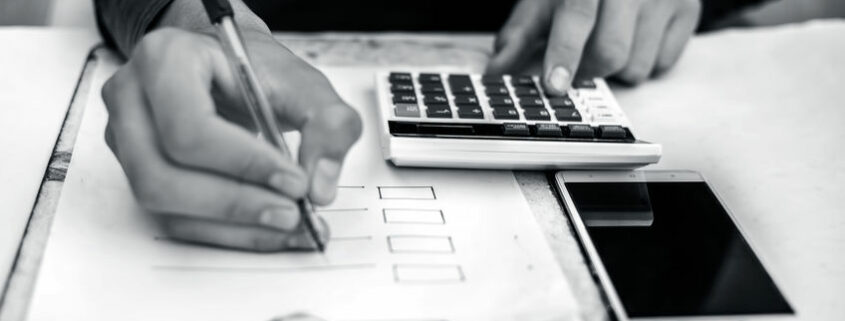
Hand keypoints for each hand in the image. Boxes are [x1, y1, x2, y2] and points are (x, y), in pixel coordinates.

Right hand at [102, 28, 361, 250]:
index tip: (295, 181)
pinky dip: (226, 232)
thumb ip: (329, 124)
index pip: (189, 127)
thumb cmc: (256, 68)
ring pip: (162, 203)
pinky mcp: (139, 171)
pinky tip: (267, 230)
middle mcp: (132, 98)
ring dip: (231, 225)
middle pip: (162, 175)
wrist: (228, 65)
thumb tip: (320, 188)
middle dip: (235, 203)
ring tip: (287, 224)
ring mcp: (126, 137)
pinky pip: (173, 217)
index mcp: (166, 59)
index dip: (243, 164)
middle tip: (292, 213)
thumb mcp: (305, 83)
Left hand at [486, 0, 700, 93]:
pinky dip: (644, 61)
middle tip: (577, 67)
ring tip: (609, 41)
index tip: (554, 84)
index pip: (577, 16)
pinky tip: (636, 37)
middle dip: (589, 71)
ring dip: (617, 69)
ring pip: (637, 66)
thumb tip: (496, 71)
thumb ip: (520, 33)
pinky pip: (662, 64)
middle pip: (612, 52)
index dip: (564, 53)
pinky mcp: (689, 11)